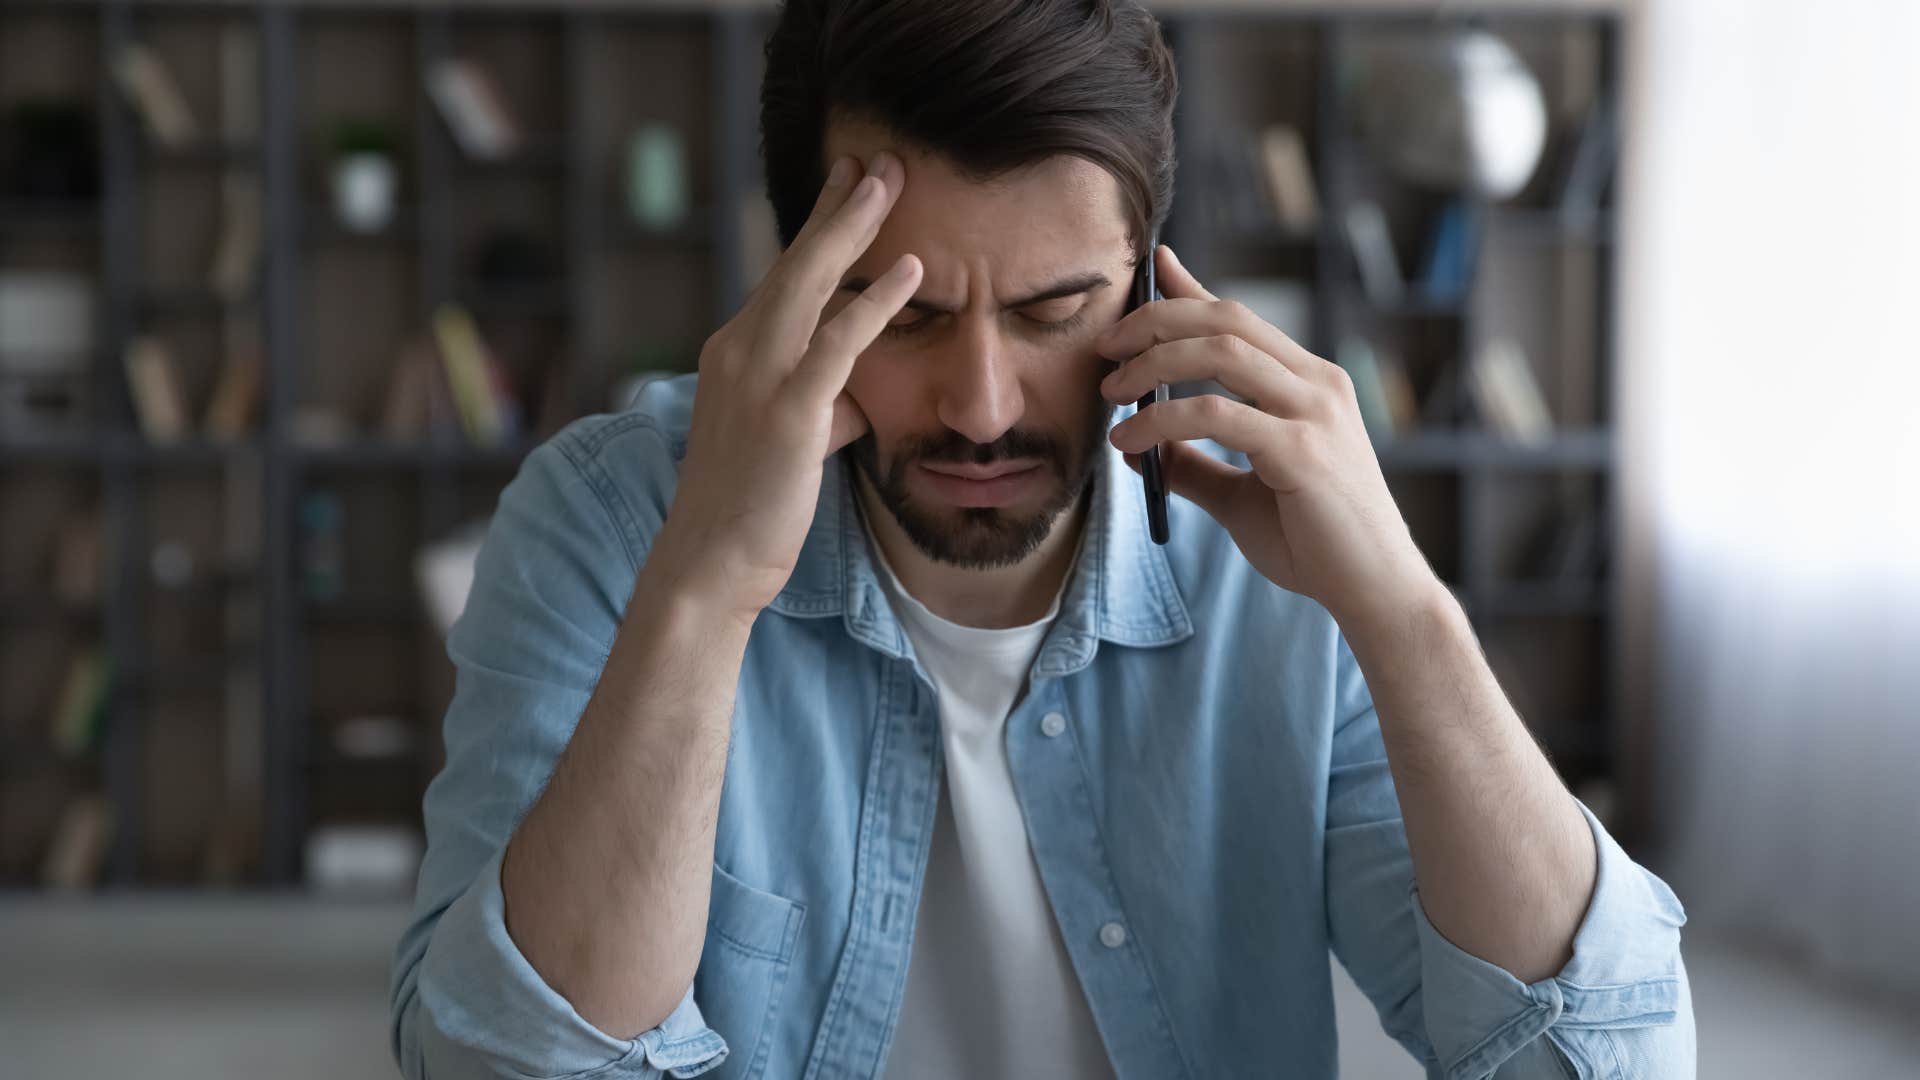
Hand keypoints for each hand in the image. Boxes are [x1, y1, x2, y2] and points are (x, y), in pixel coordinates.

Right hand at [644, 153, 920, 624]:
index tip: (848, 184)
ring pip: (808, 283)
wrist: (710, 564)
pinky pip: (836, 343)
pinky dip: (875, 302)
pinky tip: (912, 271)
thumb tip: (859, 396)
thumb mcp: (791, 443)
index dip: (818, 228)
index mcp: (736, 353)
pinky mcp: (788, 412)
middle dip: (838, 206)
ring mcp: (758, 378)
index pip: (784, 277)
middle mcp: (739, 351)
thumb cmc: (751, 509)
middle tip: (876, 159)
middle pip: (794, 261)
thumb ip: (824, 407)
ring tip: (891, 182)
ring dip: (853, 228)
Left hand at [1096, 245, 1443, 627]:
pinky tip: (1131, 442)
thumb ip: (1195, 464)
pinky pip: (1217, 415)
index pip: (1239, 318)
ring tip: (1110, 393)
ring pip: (1221, 352)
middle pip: (1225, 318)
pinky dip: (1163, 420)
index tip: (1148, 268)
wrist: (1373, 590)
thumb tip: (1139, 448)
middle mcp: (1317, 384)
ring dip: (1153, 363)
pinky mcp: (1303, 451)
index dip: (1189, 288)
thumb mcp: (1242, 495)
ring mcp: (1314, 413)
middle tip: (1105, 347)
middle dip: (1156, 320)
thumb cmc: (1315, 543)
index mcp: (1309, 383)